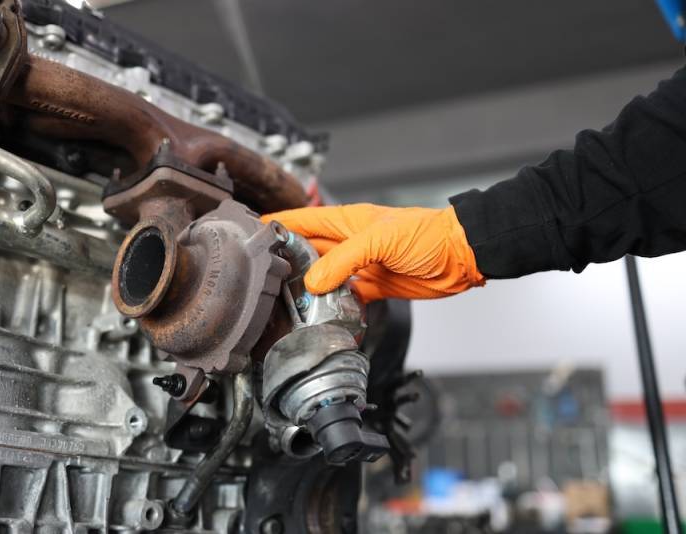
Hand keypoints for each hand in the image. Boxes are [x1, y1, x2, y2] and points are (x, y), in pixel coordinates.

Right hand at [262, 203, 484, 302]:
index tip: (250, 235)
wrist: (460, 257)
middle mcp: (348, 243)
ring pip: (323, 277)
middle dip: (286, 262)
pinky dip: (333, 306)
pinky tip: (322, 314)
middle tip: (265, 279)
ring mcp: (359, 265)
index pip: (300, 220)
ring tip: (287, 301)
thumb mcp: (380, 240)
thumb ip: (344, 260)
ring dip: (308, 288)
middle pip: (306, 251)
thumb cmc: (428, 235)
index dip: (276, 225)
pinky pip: (344, 297)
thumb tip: (313, 281)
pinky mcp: (372, 286)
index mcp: (345, 222)